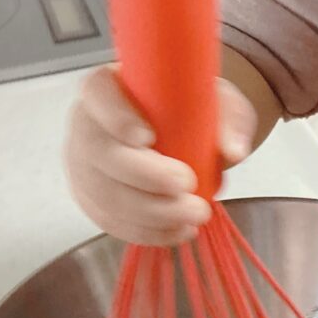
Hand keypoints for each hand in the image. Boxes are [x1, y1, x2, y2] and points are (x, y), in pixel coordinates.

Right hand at [64, 66, 257, 244]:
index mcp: (112, 85)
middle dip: (146, 177)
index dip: (116, 115)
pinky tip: (177, 231)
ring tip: (194, 216)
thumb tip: (232, 151)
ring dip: (151, 213)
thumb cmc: (195, 110)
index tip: (148, 137)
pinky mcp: (92, 198)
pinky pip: (109, 220)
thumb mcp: (221, 103)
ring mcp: (84, 163)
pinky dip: (145, 231)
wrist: (184, 133)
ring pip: (105, 193)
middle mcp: (88, 123)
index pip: (98, 90)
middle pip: (99, 152)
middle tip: (189, 187)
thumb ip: (230, 120)